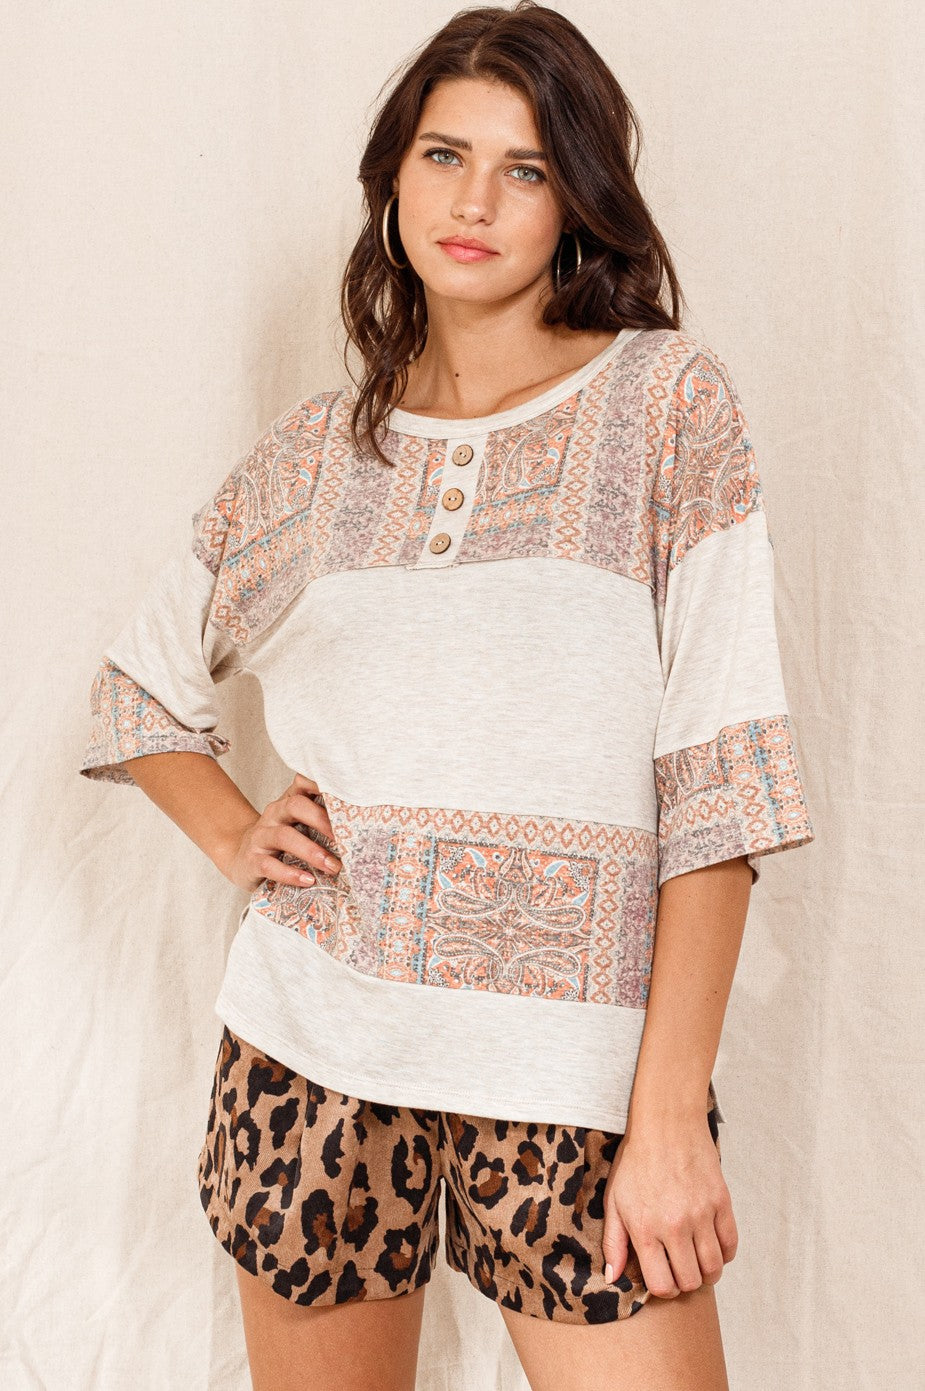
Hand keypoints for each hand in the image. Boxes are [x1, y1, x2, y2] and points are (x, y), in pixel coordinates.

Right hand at [221, 773, 341, 895]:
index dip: (321, 784)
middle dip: (322, 821)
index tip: (344, 794)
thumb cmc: (281, 842)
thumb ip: (321, 819)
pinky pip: (269, 865)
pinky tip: (308, 880)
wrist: (241, 858)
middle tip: (344, 839)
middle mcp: (274, 814)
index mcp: (288, 802)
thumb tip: (361, 824)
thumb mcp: (298, 825)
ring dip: (312, 852)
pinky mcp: (252, 861)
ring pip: (285, 837)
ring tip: (332, 866)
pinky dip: (290, 873)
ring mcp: (261, 836)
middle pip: (296, 806)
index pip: (302, 783)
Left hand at [600, 1117, 737, 1297]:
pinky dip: (723, 1253)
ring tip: (696, 1260)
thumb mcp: (614, 1201)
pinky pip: (731, 1244)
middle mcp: (676, 1226)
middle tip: (679, 1269)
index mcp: (646, 1229)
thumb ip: (614, 1243)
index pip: (663, 1286)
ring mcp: (702, 1215)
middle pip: (691, 1281)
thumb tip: (612, 1278)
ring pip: (714, 1268)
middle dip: (685, 1282)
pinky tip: (711, 1244)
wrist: (665, 1124)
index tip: (663, 1278)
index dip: (664, 1289)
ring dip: (706, 1272)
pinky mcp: (722, 1202)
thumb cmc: (635, 1162)